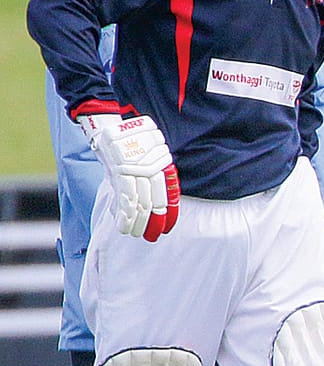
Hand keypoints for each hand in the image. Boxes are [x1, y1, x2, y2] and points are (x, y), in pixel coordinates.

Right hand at [80, 111, 179, 240]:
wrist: (112, 128)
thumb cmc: (130, 143)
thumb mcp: (146, 157)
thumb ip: (149, 175)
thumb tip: (144, 198)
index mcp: (161, 166)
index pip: (168, 194)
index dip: (169, 212)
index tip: (168, 227)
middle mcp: (151, 169)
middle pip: (155, 201)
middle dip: (154, 222)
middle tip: (154, 237)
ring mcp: (136, 171)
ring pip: (140, 203)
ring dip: (138, 222)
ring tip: (136, 235)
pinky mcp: (120, 172)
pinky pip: (125, 198)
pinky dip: (125, 215)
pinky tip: (124, 227)